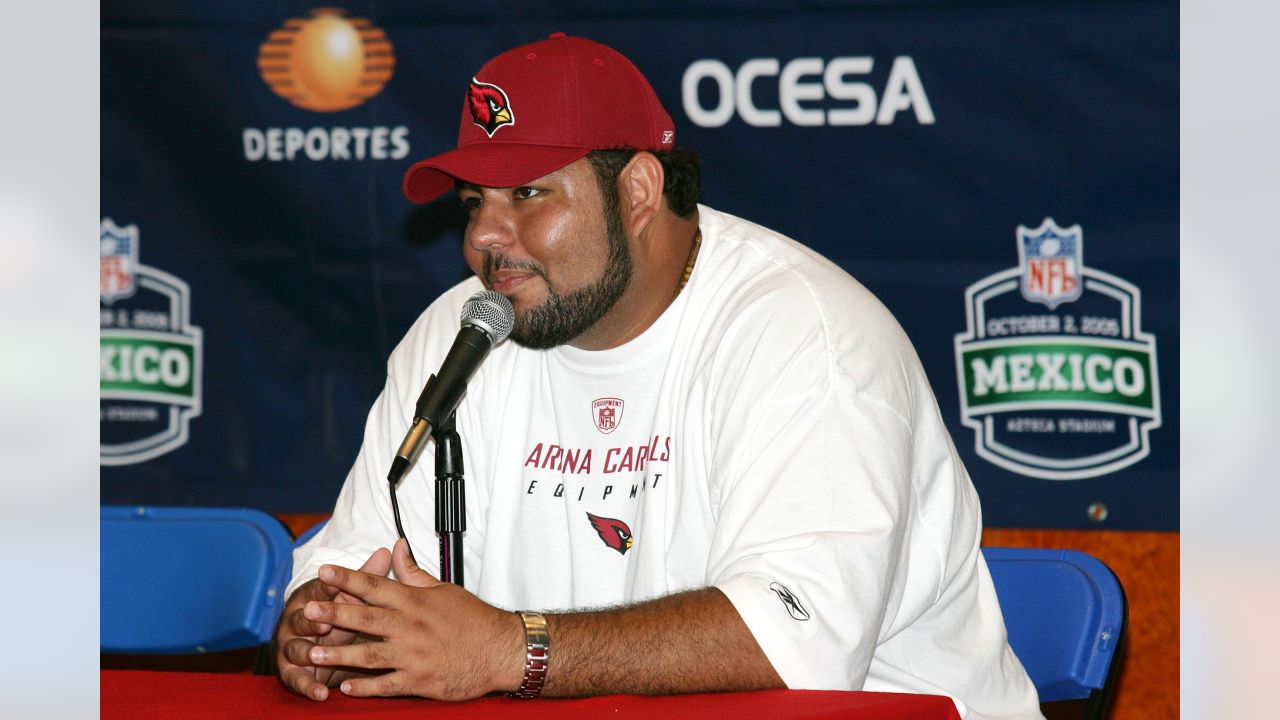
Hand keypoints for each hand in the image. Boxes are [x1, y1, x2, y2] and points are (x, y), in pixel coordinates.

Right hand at [275, 548, 391, 699]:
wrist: (315, 646)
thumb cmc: (336, 615)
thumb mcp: (351, 597)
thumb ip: (366, 578)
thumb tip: (387, 550)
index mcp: (311, 597)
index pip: (320, 589)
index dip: (327, 586)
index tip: (334, 581)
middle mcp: (297, 620)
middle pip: (303, 618)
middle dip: (312, 620)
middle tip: (324, 622)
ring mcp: (292, 646)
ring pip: (296, 648)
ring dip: (306, 652)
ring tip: (315, 656)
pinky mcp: (291, 672)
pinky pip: (298, 680)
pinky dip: (308, 686)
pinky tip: (320, 693)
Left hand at [302, 538, 524, 699]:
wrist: (502, 650)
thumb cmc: (474, 619)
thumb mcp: (444, 589)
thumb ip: (414, 572)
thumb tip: (396, 547)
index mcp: (416, 602)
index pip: (377, 585)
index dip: (348, 578)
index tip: (325, 571)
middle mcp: (412, 627)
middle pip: (366, 618)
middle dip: (335, 613)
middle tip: (308, 611)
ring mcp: (415, 655)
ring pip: (369, 654)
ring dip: (340, 653)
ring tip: (313, 652)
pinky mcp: (420, 681)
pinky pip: (387, 685)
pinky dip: (365, 687)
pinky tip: (346, 686)